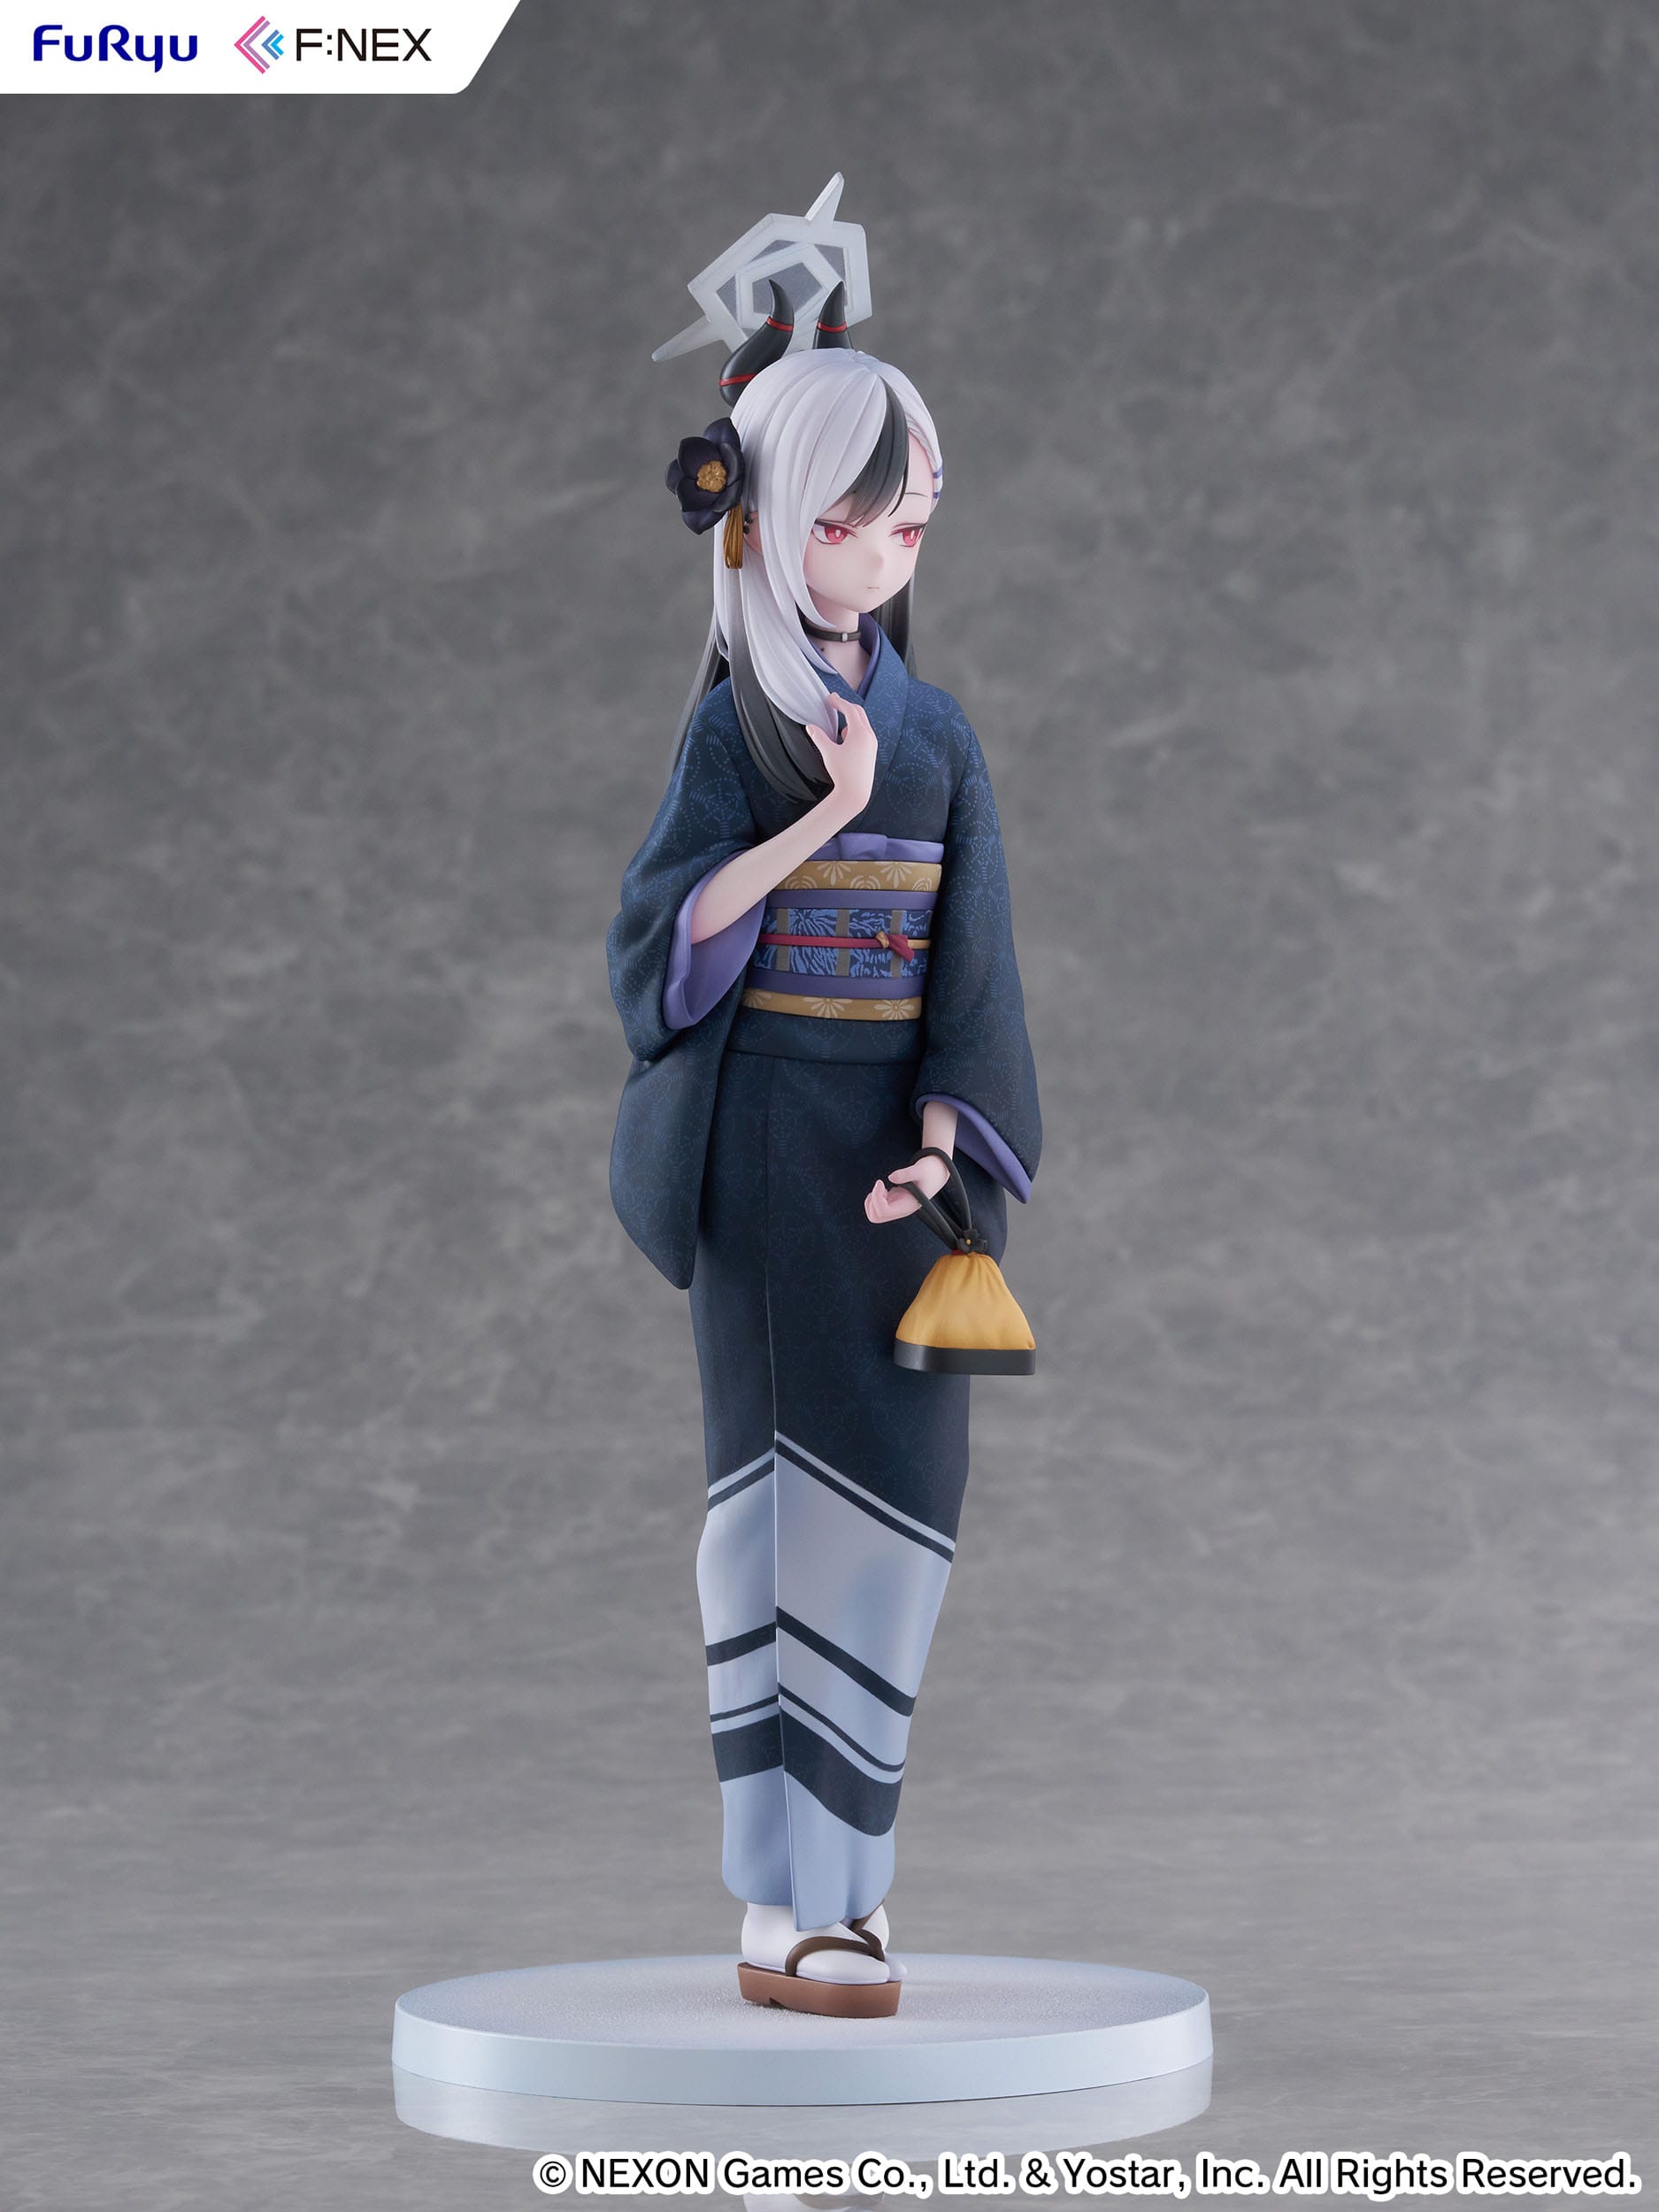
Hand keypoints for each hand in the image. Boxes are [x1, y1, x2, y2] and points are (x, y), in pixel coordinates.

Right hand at [807, 697, 878, 817]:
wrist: (855, 793)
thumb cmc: (843, 773)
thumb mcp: (828, 753)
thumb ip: (819, 737)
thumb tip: (810, 727)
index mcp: (860, 733)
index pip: (850, 710)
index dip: (839, 702)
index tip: (830, 698)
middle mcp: (869, 736)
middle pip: (859, 713)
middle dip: (846, 706)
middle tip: (834, 702)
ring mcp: (872, 744)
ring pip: (862, 723)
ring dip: (850, 719)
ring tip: (837, 726)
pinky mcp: (871, 752)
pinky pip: (864, 734)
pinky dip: (854, 730)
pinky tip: (844, 740)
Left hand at [865, 1152, 950, 1224]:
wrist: (937, 1173)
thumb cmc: (929, 1171)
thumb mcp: (920, 1169)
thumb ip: (906, 1173)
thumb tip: (891, 1178)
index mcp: (907, 1205)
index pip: (884, 1211)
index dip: (877, 1197)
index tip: (880, 1182)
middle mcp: (901, 1209)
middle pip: (876, 1217)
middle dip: (872, 1202)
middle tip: (879, 1186)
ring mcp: (896, 1207)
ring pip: (874, 1215)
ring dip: (871, 1201)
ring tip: (880, 1187)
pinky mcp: (894, 1202)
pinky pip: (877, 1208)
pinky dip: (874, 1198)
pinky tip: (883, 1188)